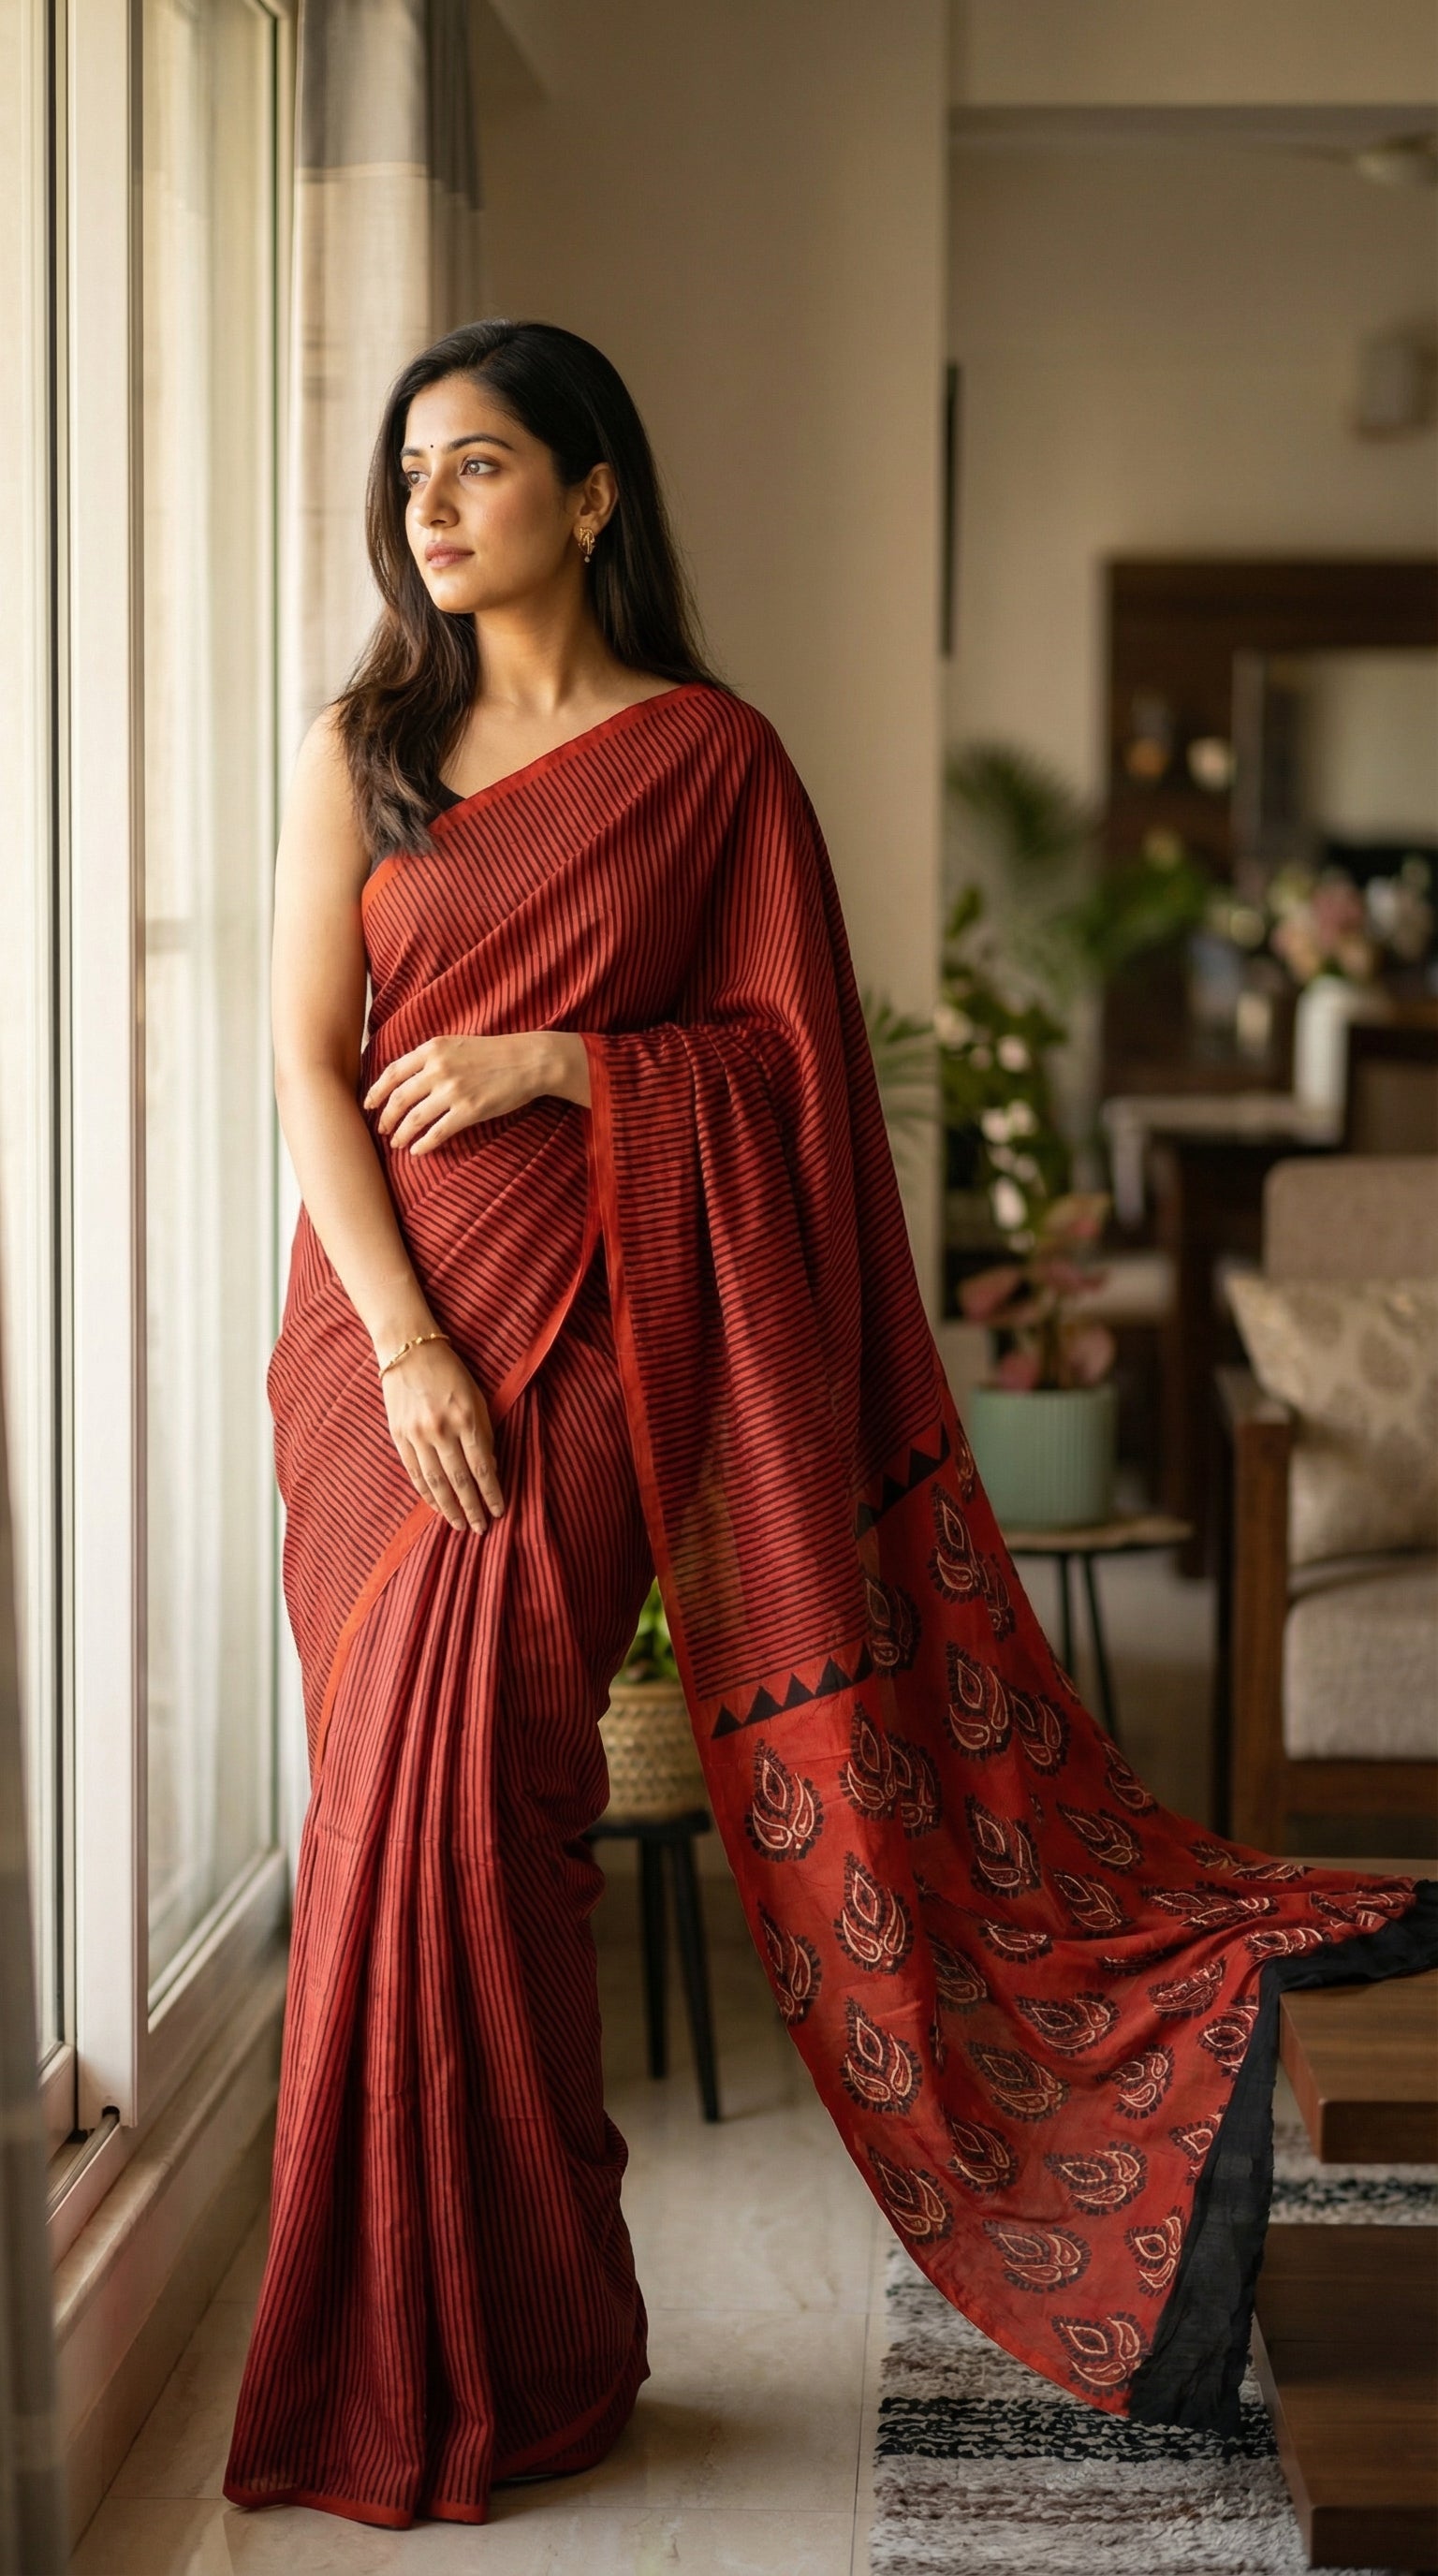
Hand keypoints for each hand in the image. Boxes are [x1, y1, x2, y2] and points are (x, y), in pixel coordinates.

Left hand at [363, 1030, 589, 1154]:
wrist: (528, 1060)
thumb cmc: (493, 1053)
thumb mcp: (456, 1045)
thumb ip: (429, 1058)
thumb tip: (403, 1079)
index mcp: (432, 1050)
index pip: (392, 1073)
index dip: (376, 1092)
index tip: (368, 1105)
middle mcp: (438, 1069)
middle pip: (398, 1098)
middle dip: (385, 1118)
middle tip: (382, 1130)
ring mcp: (453, 1090)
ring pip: (413, 1118)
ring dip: (401, 1134)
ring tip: (396, 1143)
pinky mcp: (469, 1110)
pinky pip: (438, 1132)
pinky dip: (424, 1145)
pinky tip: (418, 1151)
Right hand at [381, 1339, 503, 1531]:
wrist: (408, 1349)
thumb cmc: (451, 1372)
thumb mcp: (477, 1398)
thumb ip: (484, 1434)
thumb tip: (490, 1472)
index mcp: (466, 1418)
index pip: (483, 1468)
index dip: (492, 1494)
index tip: (499, 1512)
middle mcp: (441, 1429)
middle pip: (460, 1481)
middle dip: (472, 1508)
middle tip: (481, 1529)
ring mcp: (417, 1434)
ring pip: (436, 1483)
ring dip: (450, 1508)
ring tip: (460, 1525)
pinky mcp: (399, 1436)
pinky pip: (414, 1473)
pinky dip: (426, 1494)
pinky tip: (437, 1507)